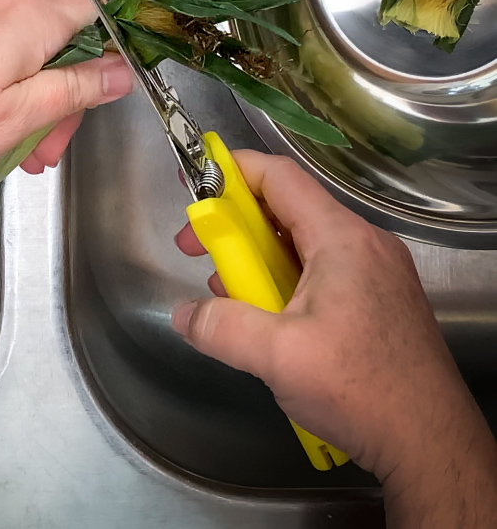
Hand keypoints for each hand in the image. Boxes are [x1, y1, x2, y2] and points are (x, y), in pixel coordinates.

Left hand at [0, 0, 131, 183]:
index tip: (99, 98)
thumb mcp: (18, 117)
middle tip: (43, 150)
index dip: (108, 54)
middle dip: (59, 93)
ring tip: (8, 150)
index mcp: (26, 14)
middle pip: (54, 36)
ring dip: (25, 95)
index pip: (94, 12)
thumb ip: (76, 89)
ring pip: (16, 46)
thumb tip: (121, 69)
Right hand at [171, 150, 496, 523]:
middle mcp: (364, 245)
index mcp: (342, 239)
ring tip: (228, 294)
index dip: (230, 172)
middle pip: (288, 208)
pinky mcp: (380, 303)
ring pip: (302, 244)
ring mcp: (377, 274)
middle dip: (235, 225)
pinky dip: (284, 281)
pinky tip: (267, 320)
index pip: (280, 177)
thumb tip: (184, 316)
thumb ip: (222, 327)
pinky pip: (321, 271)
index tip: (192, 186)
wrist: (433, 446)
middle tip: (197, 251)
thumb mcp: (278, 356)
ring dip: (257, 259)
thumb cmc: (362, 389)